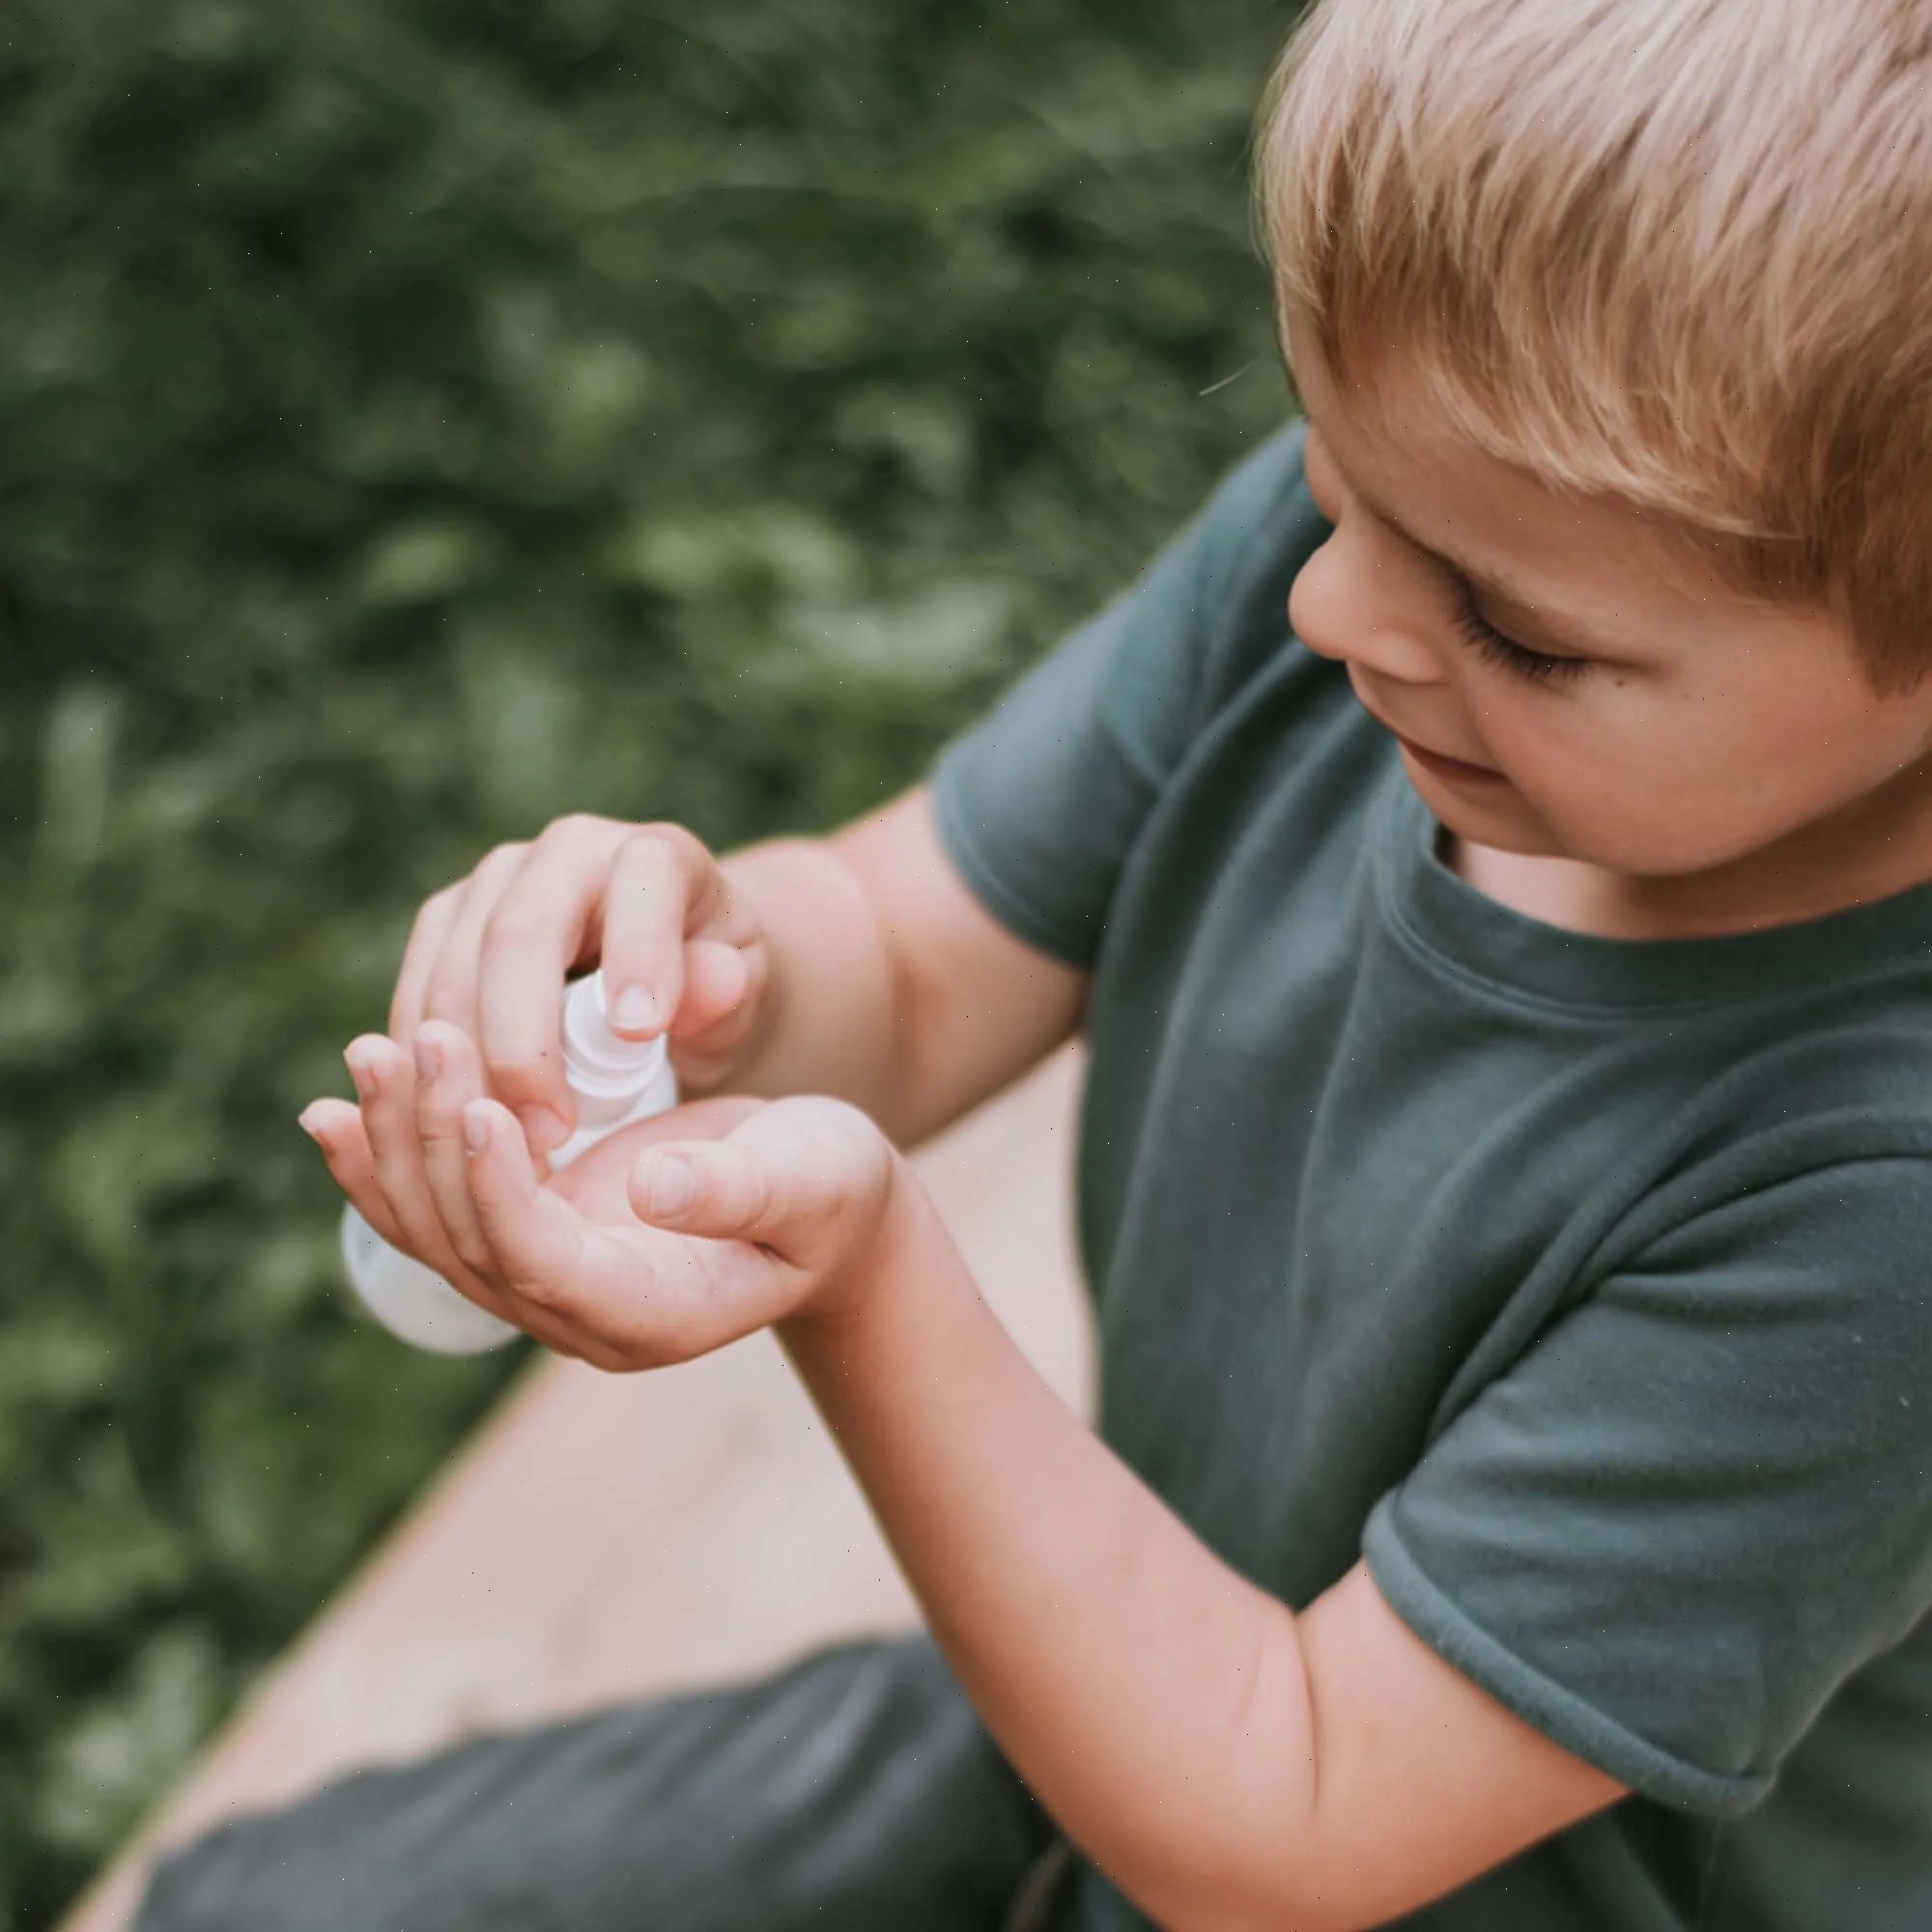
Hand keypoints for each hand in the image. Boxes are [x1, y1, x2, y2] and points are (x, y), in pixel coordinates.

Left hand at [301, 1020, 910, 1368]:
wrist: (825, 1206)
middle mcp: (581, 1315)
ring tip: (369, 1053)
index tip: (481, 1101)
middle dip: (433, 1144)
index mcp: (651, 1313)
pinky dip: (387, 1160)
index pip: (541, 1262)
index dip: (499, 1188)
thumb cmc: (829, 1189)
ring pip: (437, 1229)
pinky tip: (337, 1109)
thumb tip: (651, 1187)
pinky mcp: (530, 1234)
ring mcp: (547, 1281)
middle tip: (417, 1039)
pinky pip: (438, 1208)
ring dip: (396, 1144)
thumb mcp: (808, 1181)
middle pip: (469, 1245)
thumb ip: (736, 1191)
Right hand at [388, 815, 772, 1156]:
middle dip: (523, 1041)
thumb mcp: (739, 988)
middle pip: (518, 932)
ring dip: (467, 1068)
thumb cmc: (710, 985)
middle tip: (549, 1135)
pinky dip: (432, 1069)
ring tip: (506, 1149)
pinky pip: (418, 999)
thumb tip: (714, 978)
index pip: (640, 877)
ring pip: (451, 971)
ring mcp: (491, 885)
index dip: (636, 952)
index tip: (639, 1040)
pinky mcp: (443, 927)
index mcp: (653, 854)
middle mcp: (563, 852)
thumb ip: (727, 986)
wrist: (664, 978)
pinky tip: (463, 1127)